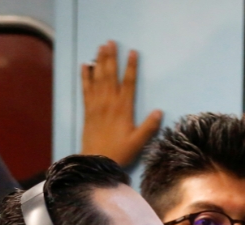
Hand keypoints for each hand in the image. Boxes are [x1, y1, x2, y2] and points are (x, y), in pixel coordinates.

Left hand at [81, 41, 162, 166]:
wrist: (95, 162)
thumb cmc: (119, 152)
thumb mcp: (138, 142)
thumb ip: (149, 126)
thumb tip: (159, 111)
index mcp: (123, 109)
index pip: (128, 83)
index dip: (131, 67)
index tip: (132, 52)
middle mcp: (109, 103)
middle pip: (110, 75)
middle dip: (111, 58)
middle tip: (110, 42)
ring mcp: (96, 105)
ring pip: (98, 79)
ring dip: (99, 62)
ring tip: (100, 47)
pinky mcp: (87, 110)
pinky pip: (85, 89)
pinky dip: (85, 76)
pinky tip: (85, 65)